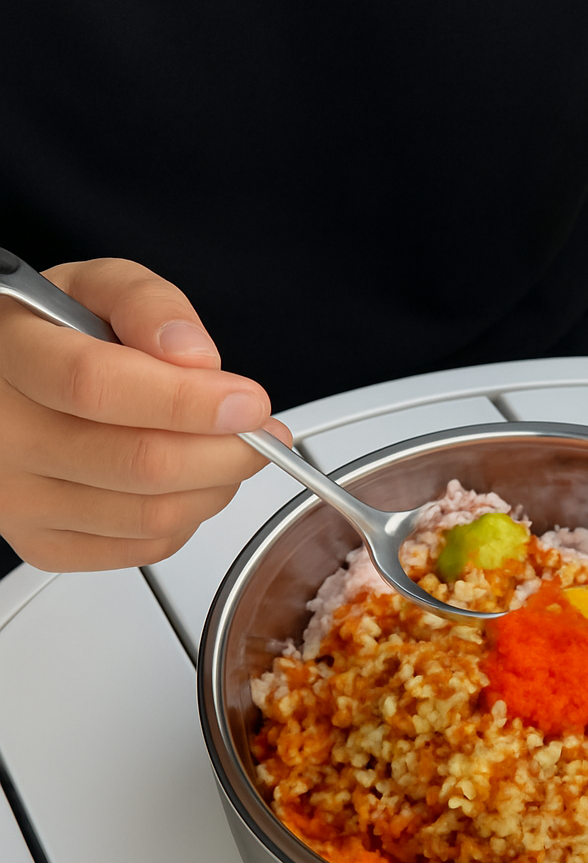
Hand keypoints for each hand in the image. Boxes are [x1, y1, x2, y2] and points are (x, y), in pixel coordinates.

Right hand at [0, 258, 291, 570]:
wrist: (10, 383)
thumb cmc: (56, 336)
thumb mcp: (97, 290)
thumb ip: (148, 305)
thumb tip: (192, 355)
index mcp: (8, 356)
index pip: (98, 386)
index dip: (188, 401)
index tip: (247, 402)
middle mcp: (3, 437)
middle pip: (139, 463)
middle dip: (226, 451)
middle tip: (261, 431)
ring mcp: (19, 500)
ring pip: (151, 514)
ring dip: (217, 485)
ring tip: (230, 450)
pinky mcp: (44, 544)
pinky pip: (145, 547)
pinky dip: (190, 517)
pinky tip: (191, 481)